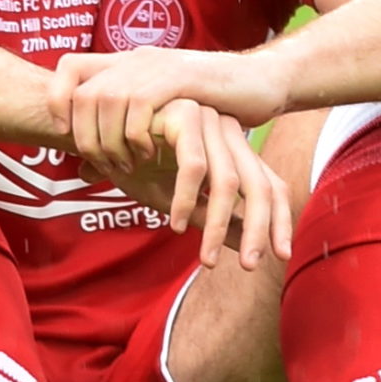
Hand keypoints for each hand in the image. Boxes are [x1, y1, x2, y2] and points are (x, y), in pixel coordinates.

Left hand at [51, 48, 289, 172]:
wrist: (260, 82)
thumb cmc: (211, 105)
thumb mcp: (158, 118)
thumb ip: (120, 137)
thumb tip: (82, 169)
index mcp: (127, 63)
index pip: (68, 66)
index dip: (55, 99)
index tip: (65, 135)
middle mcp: (136, 58)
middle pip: (83, 94)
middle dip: (86, 137)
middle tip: (107, 167)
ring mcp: (157, 65)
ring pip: (106, 101)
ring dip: (111, 142)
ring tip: (128, 167)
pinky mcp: (180, 77)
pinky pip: (139, 106)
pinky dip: (137, 137)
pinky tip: (152, 155)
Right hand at [88, 99, 292, 269]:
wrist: (98, 134)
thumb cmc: (140, 166)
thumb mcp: (184, 201)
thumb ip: (216, 219)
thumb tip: (246, 246)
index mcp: (236, 149)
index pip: (273, 186)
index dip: (281, 221)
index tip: (282, 256)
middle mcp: (229, 132)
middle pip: (259, 185)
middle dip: (258, 229)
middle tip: (249, 266)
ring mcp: (209, 121)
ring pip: (228, 181)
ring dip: (218, 225)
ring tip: (208, 260)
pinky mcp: (184, 114)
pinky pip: (194, 166)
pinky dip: (186, 200)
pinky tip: (175, 224)